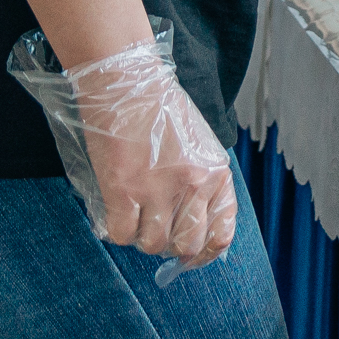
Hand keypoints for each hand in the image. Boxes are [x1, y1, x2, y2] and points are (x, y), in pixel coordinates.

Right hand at [14, 33, 238, 274]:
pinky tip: (116, 208)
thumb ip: (202, 184)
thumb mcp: (199, 145)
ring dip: (141, 235)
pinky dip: (117, 228)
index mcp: (215, 172)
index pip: (222, 232)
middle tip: (156, 226)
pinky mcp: (124, 190)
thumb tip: (194, 228)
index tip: (191, 255)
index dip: (206, 252)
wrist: (127, 82)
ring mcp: (159, 190)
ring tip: (135, 211)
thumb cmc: (161, 110)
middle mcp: (193, 184)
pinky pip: (122, 234)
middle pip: (186, 245)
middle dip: (170, 244)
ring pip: (153, 244)